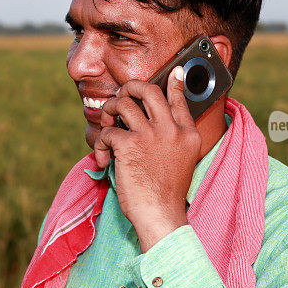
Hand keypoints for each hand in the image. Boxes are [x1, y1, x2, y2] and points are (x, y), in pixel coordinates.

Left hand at [95, 66, 202, 251]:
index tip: (174, 72)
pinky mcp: (129, 145)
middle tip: (120, 97)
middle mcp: (171, 130)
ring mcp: (151, 135)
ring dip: (108, 112)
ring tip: (106, 126)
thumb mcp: (182, 161)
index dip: (174, 83)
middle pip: (148, 90)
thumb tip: (154, 124)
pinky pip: (107, 132)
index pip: (179, 99)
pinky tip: (103, 158)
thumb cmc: (166, 193)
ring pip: (122, 103)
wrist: (160, 215)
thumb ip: (174, 140)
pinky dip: (100, 144)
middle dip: (129, 88)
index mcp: (188, 134)